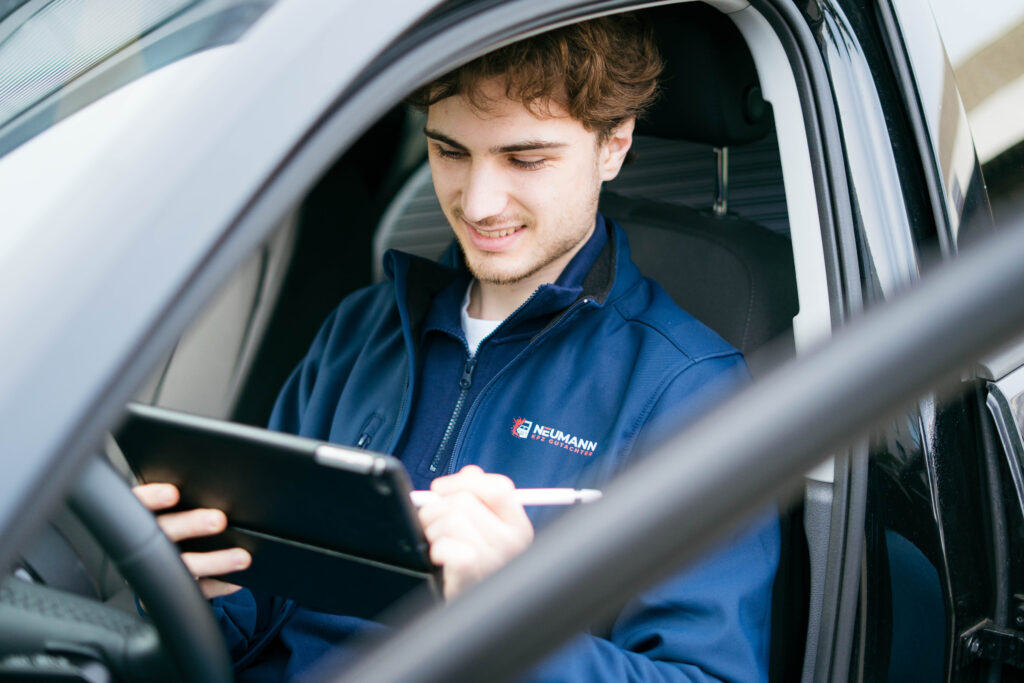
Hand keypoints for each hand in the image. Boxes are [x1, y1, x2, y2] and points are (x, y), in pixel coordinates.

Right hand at [132, 483, 250, 599]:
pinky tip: (235, 582)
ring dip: (214, 562)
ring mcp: (152, 571)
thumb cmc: (167, 528)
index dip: (152, 498)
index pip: (138, 503)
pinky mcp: (163, 593)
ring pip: (181, 566)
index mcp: (139, 518)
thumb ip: (181, 503)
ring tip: (241, 558)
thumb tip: (209, 489)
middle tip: (219, 520)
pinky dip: (216, 586)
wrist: (146, 572)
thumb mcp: (162, 511)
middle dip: (191, 525)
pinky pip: (193, 590)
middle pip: (163, 532)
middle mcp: (142, 545)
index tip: (173, 494)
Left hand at [417, 465, 533, 599]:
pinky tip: (441, 558)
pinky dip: (435, 548)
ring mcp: (495, 558)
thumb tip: (470, 472)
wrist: (473, 615)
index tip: (441, 489)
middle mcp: (514, 542)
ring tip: (437, 542)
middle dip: (437, 508)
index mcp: (519, 526)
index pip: (499, 487)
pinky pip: (444, 544)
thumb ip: (480, 497)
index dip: (465, 481)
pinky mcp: (473, 572)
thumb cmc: (476, 569)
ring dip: (433, 529)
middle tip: (432, 522)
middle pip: (465, 501)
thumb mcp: (485, 531)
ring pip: (451, 519)